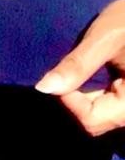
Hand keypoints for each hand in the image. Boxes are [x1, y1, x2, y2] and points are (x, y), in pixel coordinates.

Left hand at [35, 0, 124, 135]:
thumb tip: (43, 88)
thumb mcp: (102, 40)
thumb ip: (76, 66)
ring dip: (78, 95)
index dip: (68, 100)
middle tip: (60, 72)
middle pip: (93, 119)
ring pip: (96, 113)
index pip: (91, 119)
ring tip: (69, 71)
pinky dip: (86, 90)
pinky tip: (78, 74)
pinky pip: (101, 102)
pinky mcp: (121, 93)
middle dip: (71, 98)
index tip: (57, 74)